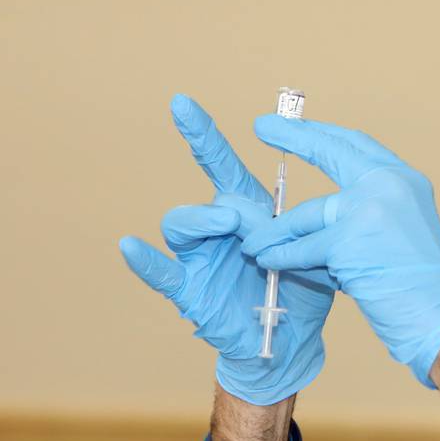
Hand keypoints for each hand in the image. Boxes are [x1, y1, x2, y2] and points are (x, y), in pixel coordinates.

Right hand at [118, 95, 334, 404]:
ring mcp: (199, 259)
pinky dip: (145, 260)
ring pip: (181, 225)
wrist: (289, 338)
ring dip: (203, 222)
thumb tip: (276, 213)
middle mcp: (217, 230)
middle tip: (244, 218)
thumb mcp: (309, 248)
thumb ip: (297, 225)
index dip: (202, 135)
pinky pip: (162, 273)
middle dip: (227, 204)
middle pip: (208, 197)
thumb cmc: (299, 288)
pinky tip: (130, 245)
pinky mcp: (189, 292)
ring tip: (226, 228)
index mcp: (247, 211)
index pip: (221, 164)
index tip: (182, 102)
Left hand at [239, 116, 439, 386]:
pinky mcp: (349, 241)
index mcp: (406, 180)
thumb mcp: (401, 232)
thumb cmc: (421, 286)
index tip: (297, 125)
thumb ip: (368, 212)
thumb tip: (320, 215)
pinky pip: (303, 248)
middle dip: (296, 137)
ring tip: (254, 243)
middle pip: (332, 152)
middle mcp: (390, 184)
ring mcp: (369, 208)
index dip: (325, 135)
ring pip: (308, 215)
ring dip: (275, 230)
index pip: (358, 146)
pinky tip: (267, 261)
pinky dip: (282, 257)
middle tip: (263, 126)